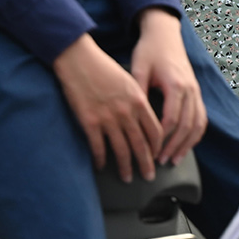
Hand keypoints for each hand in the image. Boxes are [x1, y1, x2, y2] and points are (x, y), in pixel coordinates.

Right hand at [52, 33, 162, 182]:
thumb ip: (138, 100)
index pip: (155, 130)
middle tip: (149, 176)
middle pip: (140, 144)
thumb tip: (145, 119)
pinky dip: (100, 160)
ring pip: (121, 150)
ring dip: (125, 167)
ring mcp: (107, 119)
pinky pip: (98, 148)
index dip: (157, 147)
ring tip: (127, 178)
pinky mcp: (89, 122)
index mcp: (138, 100)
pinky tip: (101, 167)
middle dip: (146, 163)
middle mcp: (126, 112)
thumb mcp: (129, 81)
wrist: (80, 61)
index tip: (158, 155)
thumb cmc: (104, 68)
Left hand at [130, 8, 207, 166]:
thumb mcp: (139, 68)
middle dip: (173, 146)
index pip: (171, 119)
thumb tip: (129, 118)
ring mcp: (196, 91)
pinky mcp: (197, 92)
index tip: (150, 152)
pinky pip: (201, 118)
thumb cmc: (149, 51)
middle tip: (160, 162)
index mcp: (176, 84)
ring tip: (174, 160)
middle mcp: (190, 89)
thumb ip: (136, 92)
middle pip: (186, 126)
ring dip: (187, 144)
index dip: (161, 138)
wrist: (165, 34)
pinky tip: (186, 146)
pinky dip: (196, 134)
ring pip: (197, 124)